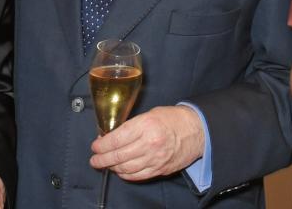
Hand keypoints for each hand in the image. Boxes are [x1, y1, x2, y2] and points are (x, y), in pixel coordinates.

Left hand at [90, 105, 204, 180]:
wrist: (197, 130)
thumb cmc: (172, 119)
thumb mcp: (148, 114)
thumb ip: (130, 126)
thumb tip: (111, 135)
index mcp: (145, 126)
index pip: (116, 139)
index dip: (102, 145)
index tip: (95, 146)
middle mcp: (149, 144)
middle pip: (119, 156)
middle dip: (102, 159)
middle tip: (94, 159)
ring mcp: (156, 159)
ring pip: (127, 168)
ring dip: (112, 168)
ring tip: (104, 164)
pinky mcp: (161, 169)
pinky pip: (139, 176)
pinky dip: (126, 175)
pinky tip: (119, 171)